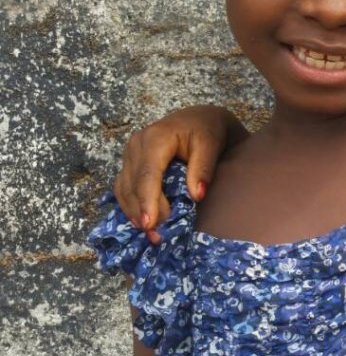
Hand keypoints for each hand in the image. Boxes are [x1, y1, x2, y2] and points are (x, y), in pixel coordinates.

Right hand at [113, 105, 245, 242]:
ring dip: (133, 212)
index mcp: (155, 138)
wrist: (201, 119)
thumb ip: (203, 168)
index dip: (147, 201)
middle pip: (132, 185)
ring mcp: (130, 154)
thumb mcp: (211, 144)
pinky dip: (132, 205)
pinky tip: (143, 221)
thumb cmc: (208, 130)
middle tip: (156, 236)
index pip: (147, 175)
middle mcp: (136, 145)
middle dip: (142, 212)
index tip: (150, 224)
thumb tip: (197, 195)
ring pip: (124, 189)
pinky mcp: (130, 163)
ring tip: (151, 234)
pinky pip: (125, 188)